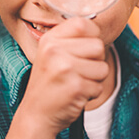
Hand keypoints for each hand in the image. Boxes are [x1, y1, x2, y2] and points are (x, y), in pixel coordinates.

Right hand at [17, 17, 108, 135]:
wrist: (36, 115)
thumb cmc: (49, 84)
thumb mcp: (51, 54)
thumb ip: (70, 40)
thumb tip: (96, 28)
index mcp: (50, 39)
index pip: (83, 23)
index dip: (92, 35)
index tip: (85, 48)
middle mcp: (55, 50)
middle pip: (98, 46)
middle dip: (95, 61)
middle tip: (78, 71)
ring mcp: (65, 68)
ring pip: (103, 67)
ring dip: (94, 79)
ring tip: (76, 83)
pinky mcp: (76, 87)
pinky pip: (99, 86)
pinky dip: (91, 93)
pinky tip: (75, 94)